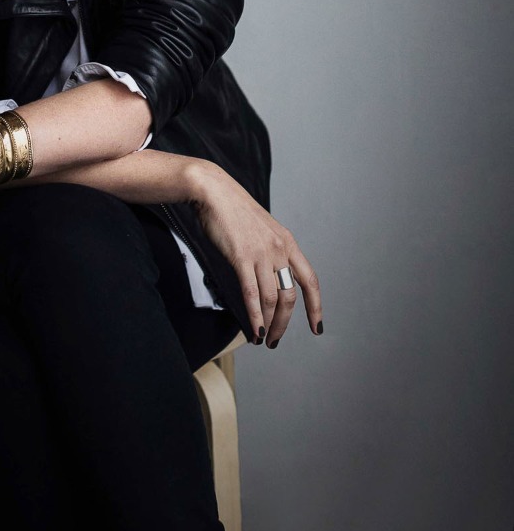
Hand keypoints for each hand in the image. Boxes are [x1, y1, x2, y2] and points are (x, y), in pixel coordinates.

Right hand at [187, 160, 322, 348]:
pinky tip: (254, 330)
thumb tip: (264, 277)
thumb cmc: (232, 210)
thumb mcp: (260, 229)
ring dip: (269, 324)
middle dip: (285, 323)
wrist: (213, 191)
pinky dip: (255, 316)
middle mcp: (279, 249)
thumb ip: (267, 251)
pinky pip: (252, 294)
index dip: (315, 306)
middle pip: (290, 296)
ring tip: (263, 338)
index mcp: (287, 242)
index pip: (309, 280)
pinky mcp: (241, 257)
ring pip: (273, 299)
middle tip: (275, 339)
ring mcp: (261, 253)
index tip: (317, 326)